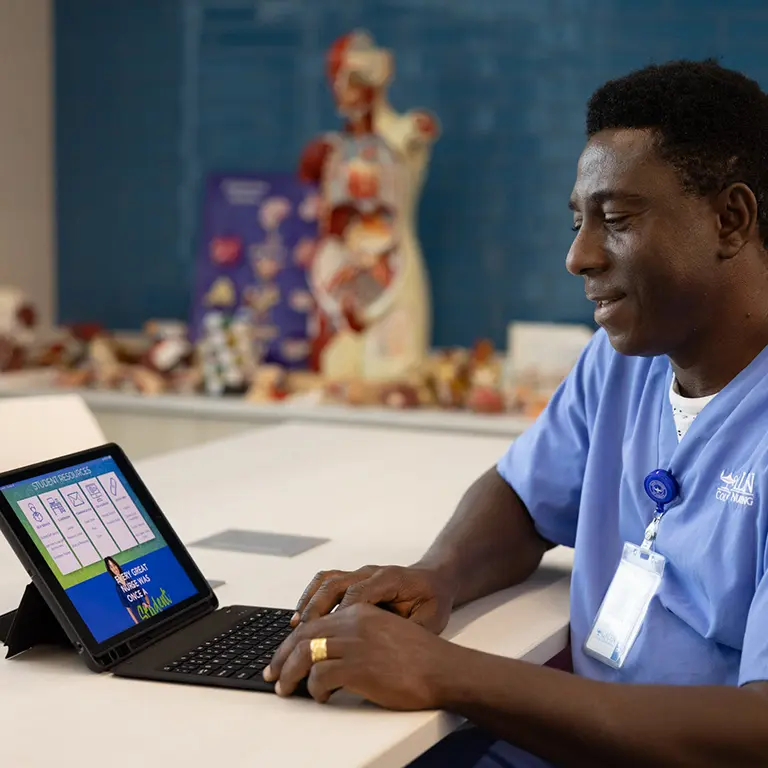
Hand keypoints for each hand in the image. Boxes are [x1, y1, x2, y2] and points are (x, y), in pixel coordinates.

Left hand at [264, 603, 455, 709]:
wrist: (443, 668)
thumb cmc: (420, 656)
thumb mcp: (385, 631)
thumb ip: (358, 633)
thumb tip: (329, 652)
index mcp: (360, 610)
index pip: (315, 621)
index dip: (293, 640)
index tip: (282, 655)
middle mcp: (354, 622)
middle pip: (304, 635)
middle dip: (282, 656)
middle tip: (272, 674)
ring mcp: (355, 643)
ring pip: (306, 654)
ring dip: (290, 674)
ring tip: (286, 689)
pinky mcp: (358, 667)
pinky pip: (321, 677)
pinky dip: (314, 689)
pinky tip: (321, 696)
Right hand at [292, 563, 455, 633]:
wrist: (435, 580)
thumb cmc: (432, 602)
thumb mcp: (430, 620)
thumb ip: (408, 632)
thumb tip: (385, 651)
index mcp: (390, 580)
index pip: (359, 593)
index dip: (341, 614)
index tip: (328, 635)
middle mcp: (371, 573)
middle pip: (335, 584)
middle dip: (316, 609)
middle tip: (301, 634)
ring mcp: (360, 573)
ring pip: (327, 581)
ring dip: (308, 602)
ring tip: (294, 626)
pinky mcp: (353, 579)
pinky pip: (326, 582)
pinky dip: (310, 597)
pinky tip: (301, 616)